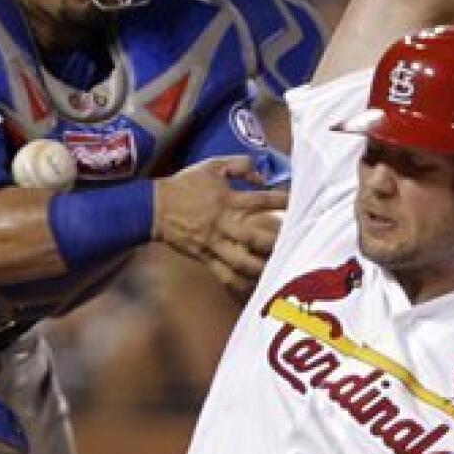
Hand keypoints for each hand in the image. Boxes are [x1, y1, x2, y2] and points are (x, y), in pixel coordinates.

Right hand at [153, 157, 288, 298]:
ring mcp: (214, 243)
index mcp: (226, 199)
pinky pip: (224, 275)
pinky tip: (254, 289)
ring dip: (260, 268)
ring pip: (240, 262)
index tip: (297, 204)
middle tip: (294, 246)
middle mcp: (222, 223)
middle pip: (253, 237)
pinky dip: (239, 284)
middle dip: (274, 242)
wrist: (156, 207)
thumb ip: (240, 165)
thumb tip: (261, 176)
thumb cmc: (186, 184)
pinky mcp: (205, 257)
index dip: (280, 201)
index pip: (260, 200)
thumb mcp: (212, 165)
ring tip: (278, 271)